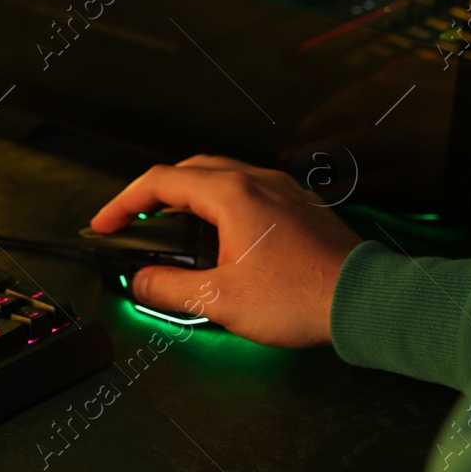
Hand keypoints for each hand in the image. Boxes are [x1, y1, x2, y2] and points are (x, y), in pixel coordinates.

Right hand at [90, 156, 362, 347]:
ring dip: (187, 196)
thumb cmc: (302, 297)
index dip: (123, 203)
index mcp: (232, 195)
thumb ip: (169, 287)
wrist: (364, 301)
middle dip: (152, 194)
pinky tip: (218, 233)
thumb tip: (141, 281)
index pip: (160, 182)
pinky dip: (219, 203)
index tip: (106, 225)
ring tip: (170, 226)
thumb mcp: (219, 299)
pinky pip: (248, 191)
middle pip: (189, 170)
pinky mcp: (299, 207)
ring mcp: (283, 191)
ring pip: (221, 177)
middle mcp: (258, 182)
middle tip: (132, 221)